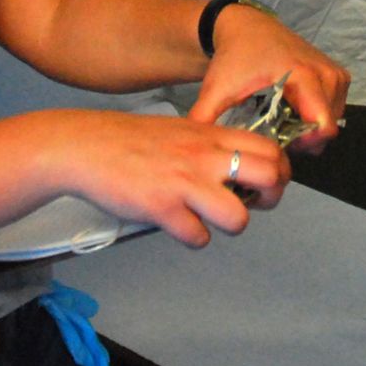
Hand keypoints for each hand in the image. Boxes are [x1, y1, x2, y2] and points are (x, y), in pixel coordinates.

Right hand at [45, 109, 292, 246]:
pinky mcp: (163, 208)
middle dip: (269, 198)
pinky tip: (179, 225)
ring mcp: (185, 183)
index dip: (278, 170)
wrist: (86, 147)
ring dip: (230, 225)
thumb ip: (211, 145)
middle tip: (251, 204)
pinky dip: (192, 237)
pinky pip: (198, 237)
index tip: (267, 182)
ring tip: (211, 218)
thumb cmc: (130, 140)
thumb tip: (238, 166)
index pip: (269, 149)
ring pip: (238, 218)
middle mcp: (204, 157)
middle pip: (268, 177)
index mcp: (210, 135)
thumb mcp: (180, 129)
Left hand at [186, 5, 350, 154]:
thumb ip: (205, 118)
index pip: (324, 125)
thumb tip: (194, 150)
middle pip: (328, 127)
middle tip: (278, 131)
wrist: (245, 26)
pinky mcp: (337, 74)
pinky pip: (336, 107)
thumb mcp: (217, 88)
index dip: (304, 143)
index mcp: (303, 75)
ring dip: (311, 126)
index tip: (281, 141)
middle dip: (305, 137)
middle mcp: (325, 73)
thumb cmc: (235, 56)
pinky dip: (318, 114)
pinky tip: (294, 109)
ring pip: (333, 119)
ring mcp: (335, 73)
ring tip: (283, 119)